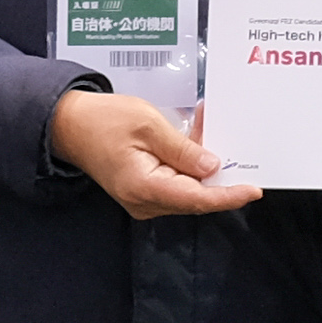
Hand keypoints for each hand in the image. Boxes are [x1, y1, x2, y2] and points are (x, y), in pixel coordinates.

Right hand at [54, 88, 259, 219]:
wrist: (68, 125)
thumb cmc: (103, 120)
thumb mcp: (148, 124)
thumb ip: (183, 148)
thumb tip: (212, 167)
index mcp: (144, 188)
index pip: (197, 199)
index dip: (228, 196)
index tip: (253, 189)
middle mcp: (145, 202)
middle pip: (195, 197)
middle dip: (219, 173)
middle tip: (237, 144)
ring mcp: (144, 200)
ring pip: (188, 190)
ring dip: (203, 164)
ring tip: (207, 126)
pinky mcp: (145, 191)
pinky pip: (176, 182)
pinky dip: (189, 163)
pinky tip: (194, 135)